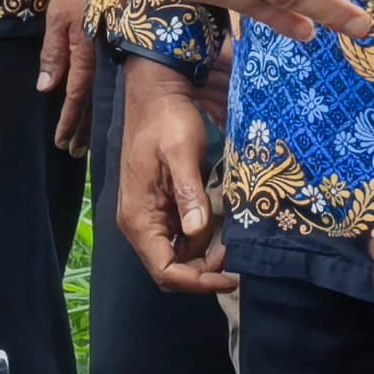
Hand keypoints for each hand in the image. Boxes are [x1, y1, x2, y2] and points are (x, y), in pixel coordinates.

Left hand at [39, 0, 99, 155]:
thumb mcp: (59, 16)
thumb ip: (54, 52)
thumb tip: (46, 88)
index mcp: (85, 53)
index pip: (75, 95)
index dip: (69, 120)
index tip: (62, 143)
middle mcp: (101, 59)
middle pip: (91, 101)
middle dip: (82, 127)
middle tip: (74, 152)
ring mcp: (111, 55)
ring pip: (101, 92)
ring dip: (92, 118)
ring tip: (85, 141)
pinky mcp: (118, 47)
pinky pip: (107, 78)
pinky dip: (101, 97)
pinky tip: (99, 108)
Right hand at [115, 57, 235, 295]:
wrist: (156, 92)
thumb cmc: (167, 119)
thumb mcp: (181, 153)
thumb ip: (189, 194)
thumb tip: (199, 231)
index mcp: (139, 217)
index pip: (165, 271)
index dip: (197, 281)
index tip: (230, 276)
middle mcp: (139, 222)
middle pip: (169, 268)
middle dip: (202, 271)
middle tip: (234, 256)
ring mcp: (149, 215)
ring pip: (177, 254)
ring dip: (204, 254)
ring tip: (231, 239)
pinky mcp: (160, 205)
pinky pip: (180, 234)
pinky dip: (200, 237)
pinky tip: (219, 223)